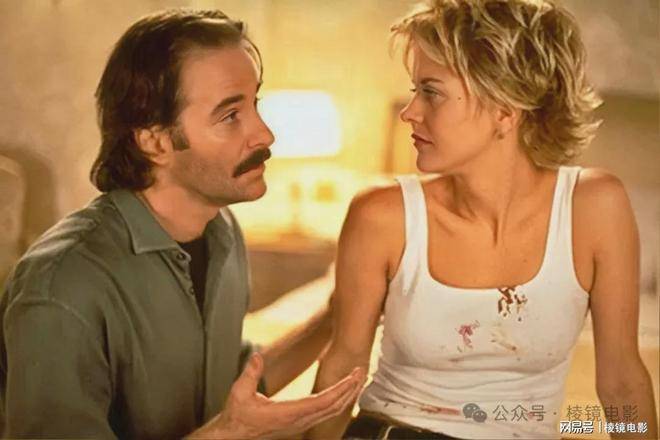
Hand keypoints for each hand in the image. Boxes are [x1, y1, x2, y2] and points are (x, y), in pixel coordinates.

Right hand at [188, 352, 365, 438]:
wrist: (234, 436)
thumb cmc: (237, 416)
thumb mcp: (239, 393)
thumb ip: (249, 374)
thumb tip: (257, 357)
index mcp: (289, 414)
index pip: (324, 402)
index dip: (341, 388)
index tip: (353, 375)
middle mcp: (299, 421)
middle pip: (334, 406)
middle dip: (350, 389)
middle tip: (361, 371)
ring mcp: (300, 424)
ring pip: (332, 411)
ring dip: (346, 395)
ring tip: (356, 379)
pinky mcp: (299, 423)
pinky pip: (325, 413)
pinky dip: (337, 401)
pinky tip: (341, 392)